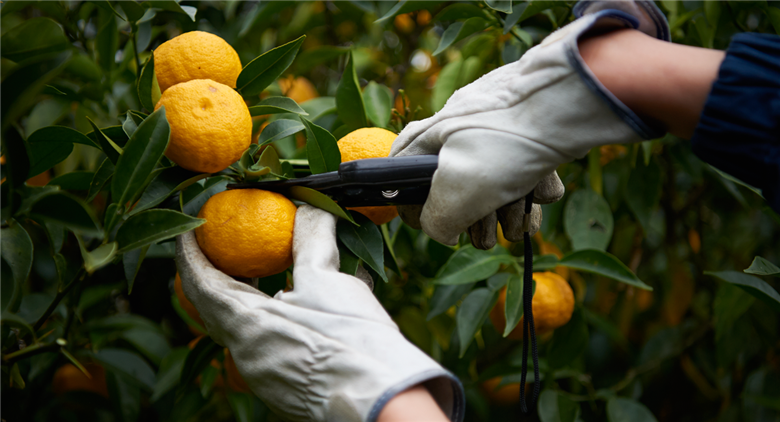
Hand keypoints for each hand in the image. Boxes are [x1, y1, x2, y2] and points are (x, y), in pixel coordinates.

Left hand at [175, 205, 462, 421]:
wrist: (381, 398)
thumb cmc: (348, 339)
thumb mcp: (326, 280)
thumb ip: (310, 240)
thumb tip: (309, 208)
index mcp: (246, 325)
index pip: (202, 284)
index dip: (192, 254)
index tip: (190, 231)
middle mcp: (247, 354)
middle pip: (220, 309)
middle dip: (220, 277)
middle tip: (225, 252)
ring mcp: (268, 375)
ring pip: (251, 328)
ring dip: (254, 299)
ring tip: (270, 276)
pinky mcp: (291, 387)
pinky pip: (278, 344)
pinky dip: (284, 319)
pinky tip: (316, 306)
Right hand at [390, 0, 669, 246]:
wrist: (567, 104)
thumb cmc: (503, 144)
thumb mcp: (455, 193)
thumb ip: (435, 222)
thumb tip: (443, 232)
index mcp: (428, 138)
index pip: (398, 173)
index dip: (414, 208)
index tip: (438, 227)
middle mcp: (458, 133)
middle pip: (455, 192)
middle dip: (476, 217)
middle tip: (487, 222)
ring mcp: (495, 135)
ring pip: (494, 190)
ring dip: (510, 209)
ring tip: (520, 203)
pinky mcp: (529, 138)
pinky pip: (526, 176)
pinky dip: (535, 186)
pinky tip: (541, 181)